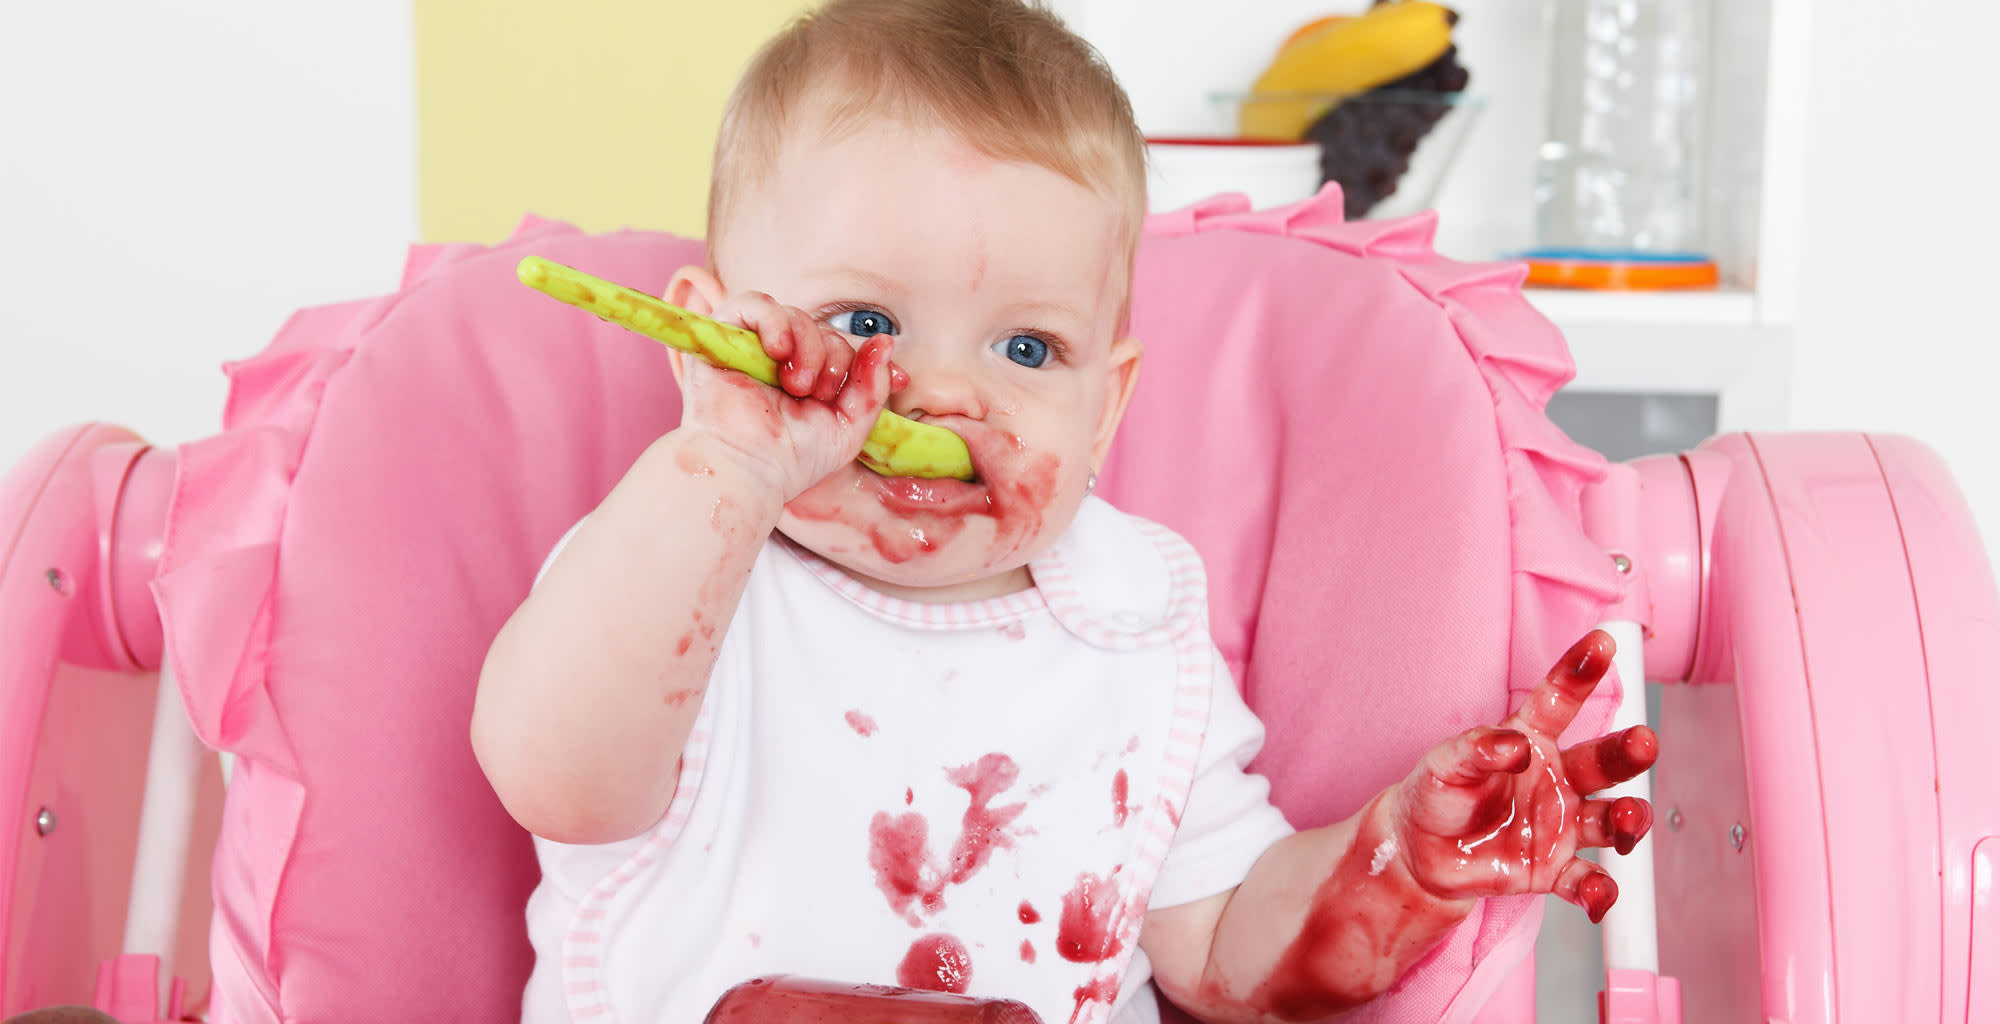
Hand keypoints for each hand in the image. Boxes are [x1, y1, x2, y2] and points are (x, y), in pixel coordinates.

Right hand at [675, 291, 903, 500]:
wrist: (748, 474)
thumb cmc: (791, 459)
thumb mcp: (848, 427)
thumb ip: (871, 387)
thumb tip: (886, 342)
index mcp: (808, 379)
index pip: (843, 348)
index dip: (869, 358)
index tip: (900, 379)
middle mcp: (779, 361)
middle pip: (823, 330)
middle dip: (835, 359)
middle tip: (821, 394)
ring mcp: (750, 349)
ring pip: (794, 316)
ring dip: (809, 345)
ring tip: (799, 384)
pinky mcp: (722, 339)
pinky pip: (753, 304)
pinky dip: (774, 321)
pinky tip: (780, 351)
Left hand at [1389, 630, 1658, 921]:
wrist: (1421, 852)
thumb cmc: (1437, 794)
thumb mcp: (1443, 764)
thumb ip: (1476, 749)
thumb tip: (1513, 744)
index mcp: (1530, 741)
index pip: (1560, 701)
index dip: (1580, 672)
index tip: (1603, 643)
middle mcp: (1556, 779)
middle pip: (1603, 761)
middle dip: (1627, 751)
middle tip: (1643, 741)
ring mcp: (1560, 823)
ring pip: (1609, 818)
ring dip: (1627, 818)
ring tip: (1626, 819)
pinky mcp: (1553, 868)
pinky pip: (1587, 880)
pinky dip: (1599, 891)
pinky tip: (1599, 896)